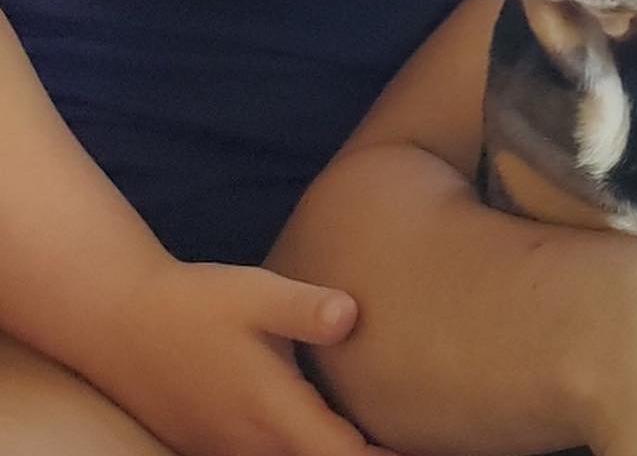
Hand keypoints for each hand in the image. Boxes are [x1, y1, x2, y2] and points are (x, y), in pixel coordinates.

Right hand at [88, 259, 399, 455]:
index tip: (421, 447)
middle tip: (408, 442)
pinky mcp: (210, 447)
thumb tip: (353, 315)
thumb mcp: (255, 293)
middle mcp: (250, 445)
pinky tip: (315, 431)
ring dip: (328, 454)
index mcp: (272, 412)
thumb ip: (306, 309)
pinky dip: (297, 452)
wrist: (119, 321)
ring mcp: (226, 452)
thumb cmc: (196, 302)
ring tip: (371, 439)